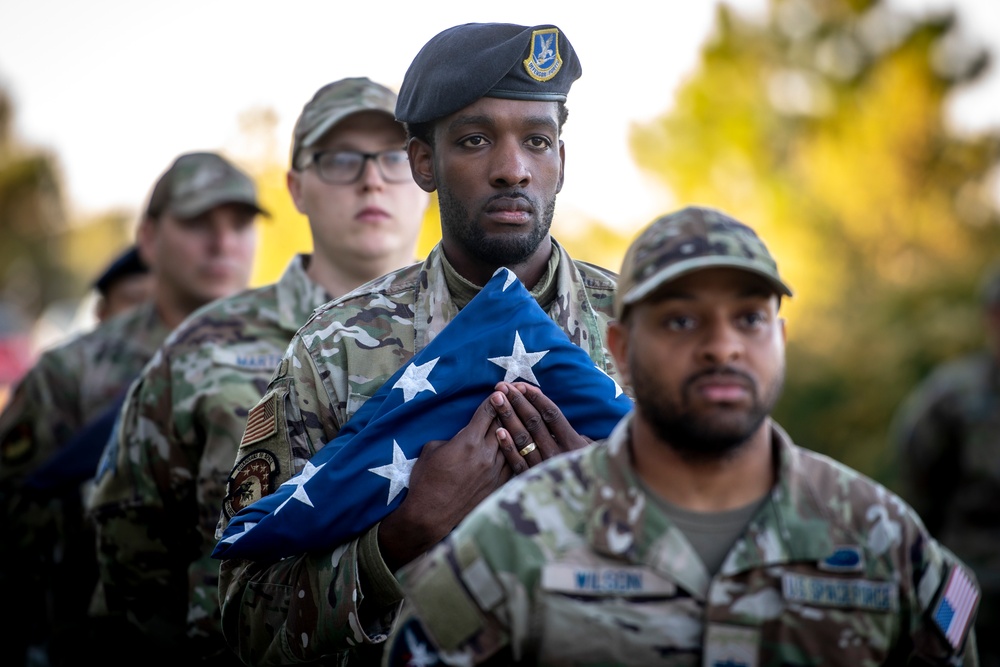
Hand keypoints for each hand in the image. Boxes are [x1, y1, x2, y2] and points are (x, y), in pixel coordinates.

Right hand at [378, 391, 513, 569]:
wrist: (430, 515)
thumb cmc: (426, 480)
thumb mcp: (432, 449)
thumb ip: (453, 438)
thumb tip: (463, 437)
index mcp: (468, 441)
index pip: (487, 412)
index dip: (494, 399)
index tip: (500, 390)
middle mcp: (486, 453)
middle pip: (504, 424)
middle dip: (508, 409)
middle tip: (514, 397)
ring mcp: (496, 471)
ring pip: (512, 442)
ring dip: (515, 429)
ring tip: (522, 418)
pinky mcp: (499, 485)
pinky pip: (514, 463)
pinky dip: (516, 451)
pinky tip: (521, 445)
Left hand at [492, 381, 590, 471]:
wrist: (587, 507)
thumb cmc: (589, 473)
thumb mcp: (590, 452)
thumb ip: (577, 436)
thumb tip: (560, 419)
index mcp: (573, 443)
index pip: (551, 414)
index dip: (535, 398)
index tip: (521, 385)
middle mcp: (558, 454)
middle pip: (534, 422)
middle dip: (517, 402)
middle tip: (502, 386)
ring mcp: (544, 467)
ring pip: (523, 438)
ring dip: (508, 417)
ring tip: (496, 400)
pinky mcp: (532, 480)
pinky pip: (517, 462)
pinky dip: (508, 446)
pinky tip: (498, 431)